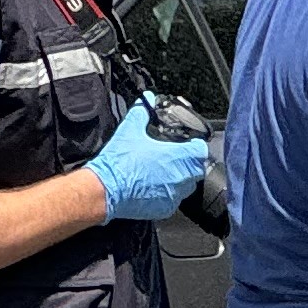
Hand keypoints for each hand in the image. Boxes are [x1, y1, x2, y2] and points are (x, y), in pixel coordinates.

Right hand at [86, 99, 211, 223]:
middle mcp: (180, 177)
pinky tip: (154, 186)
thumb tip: (147, 99)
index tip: (189, 145)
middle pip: (198, 169)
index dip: (196, 146)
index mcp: (177, 157)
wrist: (105, 190)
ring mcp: (174, 195)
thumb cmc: (118, 163)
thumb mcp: (130, 130)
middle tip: (175, 157)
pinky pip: (174, 200)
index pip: (201, 150)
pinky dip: (169, 193)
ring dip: (181, 178)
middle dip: (190, 163)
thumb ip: (142, 112)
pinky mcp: (165, 209)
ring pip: (188, 186)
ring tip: (163, 172)